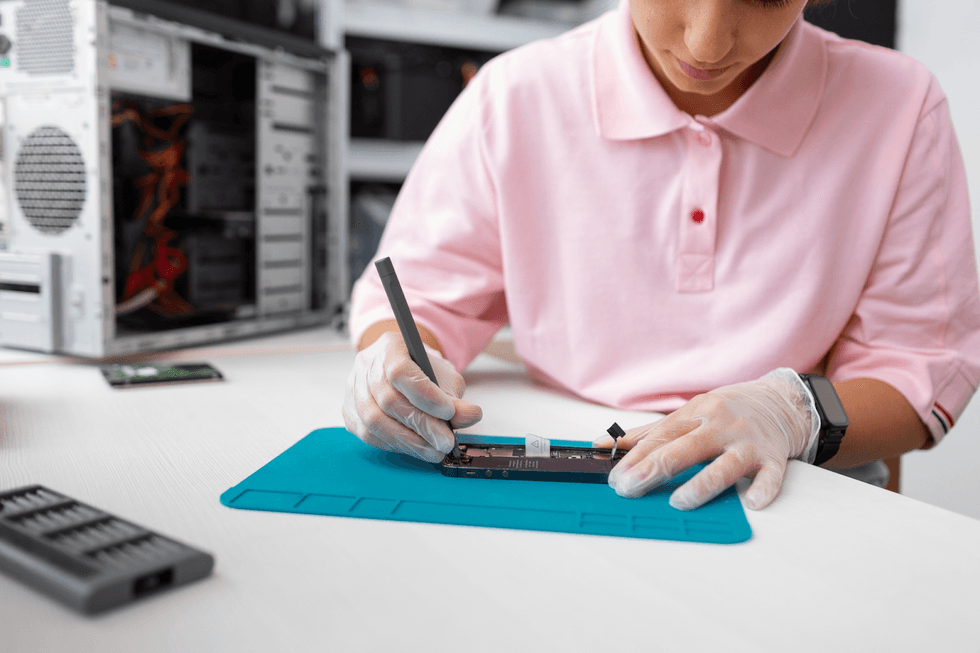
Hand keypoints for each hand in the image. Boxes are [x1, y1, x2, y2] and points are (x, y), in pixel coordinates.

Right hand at [343, 331, 482, 462]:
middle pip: (389, 400)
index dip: (426, 396)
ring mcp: (353, 388)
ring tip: (434, 451)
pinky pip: (368, 434)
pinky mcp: (349, 411)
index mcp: (389, 347)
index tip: (450, 413)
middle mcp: (365, 365)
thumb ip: (456, 398)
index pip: (401, 372)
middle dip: (422, 425)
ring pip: (375, 421)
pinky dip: (394, 445)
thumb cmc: (423, 372)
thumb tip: (471, 416)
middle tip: (446, 442)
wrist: (401, 370)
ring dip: (409, 441)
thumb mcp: (444, 377)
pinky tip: (414, 448)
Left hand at [594, 368, 819, 509]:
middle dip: (653, 469)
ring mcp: (747, 443)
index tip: (616, 477)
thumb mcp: (687, 414)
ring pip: (723, 465)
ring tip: (679, 502)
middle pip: (684, 448)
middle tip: (630, 489)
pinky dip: (762, 489)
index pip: (660, 436)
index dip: (635, 458)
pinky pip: (770, 476)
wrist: (781, 402)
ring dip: (700, 484)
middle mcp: (720, 426)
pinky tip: (751, 502)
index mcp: (696, 413)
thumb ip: (645, 433)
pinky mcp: (773, 458)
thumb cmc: (727, 411)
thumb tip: (603, 444)